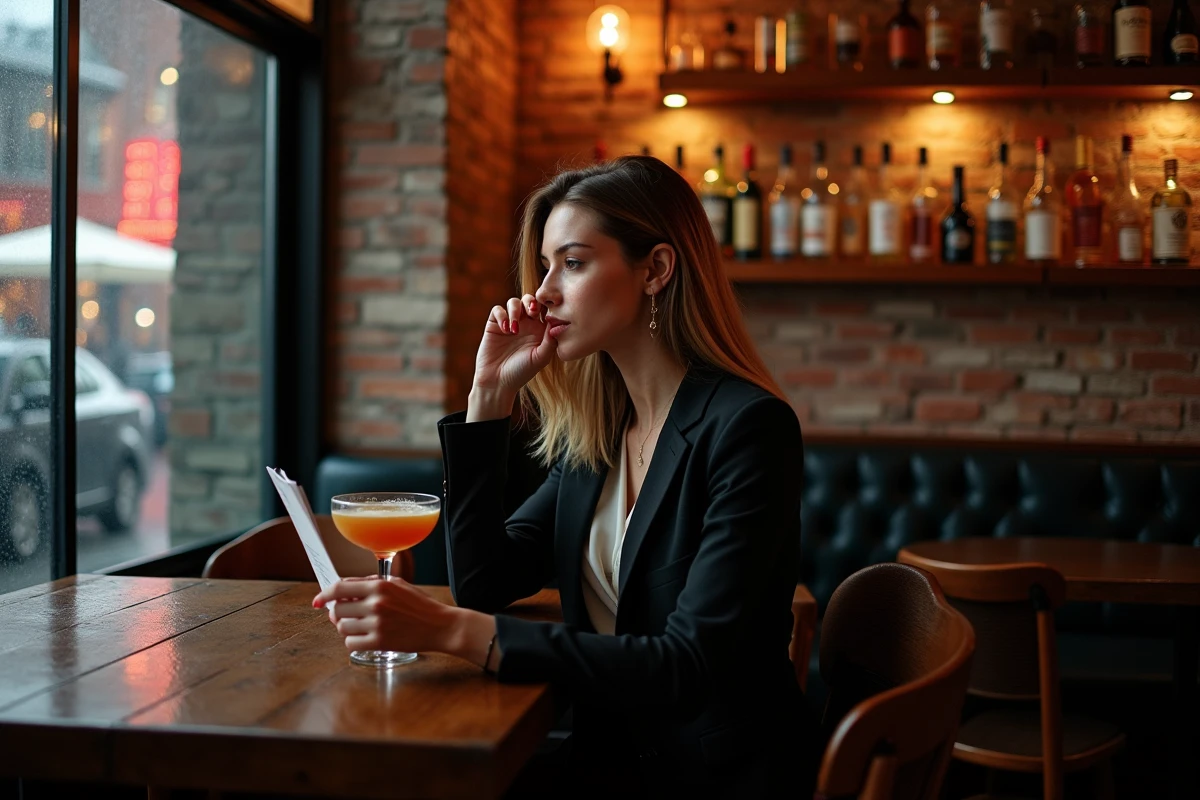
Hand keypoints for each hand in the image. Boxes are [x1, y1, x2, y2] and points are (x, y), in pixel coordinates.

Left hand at [313, 577, 459, 654]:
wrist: (440, 626)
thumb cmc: (419, 605)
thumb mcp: (397, 584)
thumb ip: (370, 584)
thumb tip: (343, 589)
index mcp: (379, 586)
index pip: (339, 588)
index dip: (323, 595)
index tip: (316, 601)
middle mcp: (376, 604)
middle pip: (337, 609)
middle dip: (338, 613)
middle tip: (347, 615)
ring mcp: (377, 624)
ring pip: (342, 627)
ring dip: (347, 627)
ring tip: (361, 626)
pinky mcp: (379, 642)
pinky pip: (351, 643)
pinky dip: (354, 641)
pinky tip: (365, 637)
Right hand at [470, 295, 558, 408]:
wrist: (497, 382)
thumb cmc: (521, 373)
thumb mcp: (540, 358)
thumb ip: (550, 341)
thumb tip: (556, 322)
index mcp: (539, 330)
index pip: (545, 309)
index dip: (547, 305)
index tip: (548, 312)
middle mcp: (525, 324)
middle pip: (530, 300)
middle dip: (531, 302)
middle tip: (532, 312)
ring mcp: (509, 323)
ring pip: (514, 302)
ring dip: (515, 310)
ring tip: (514, 329)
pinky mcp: (494, 325)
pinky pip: (498, 310)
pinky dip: (502, 315)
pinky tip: (505, 329)